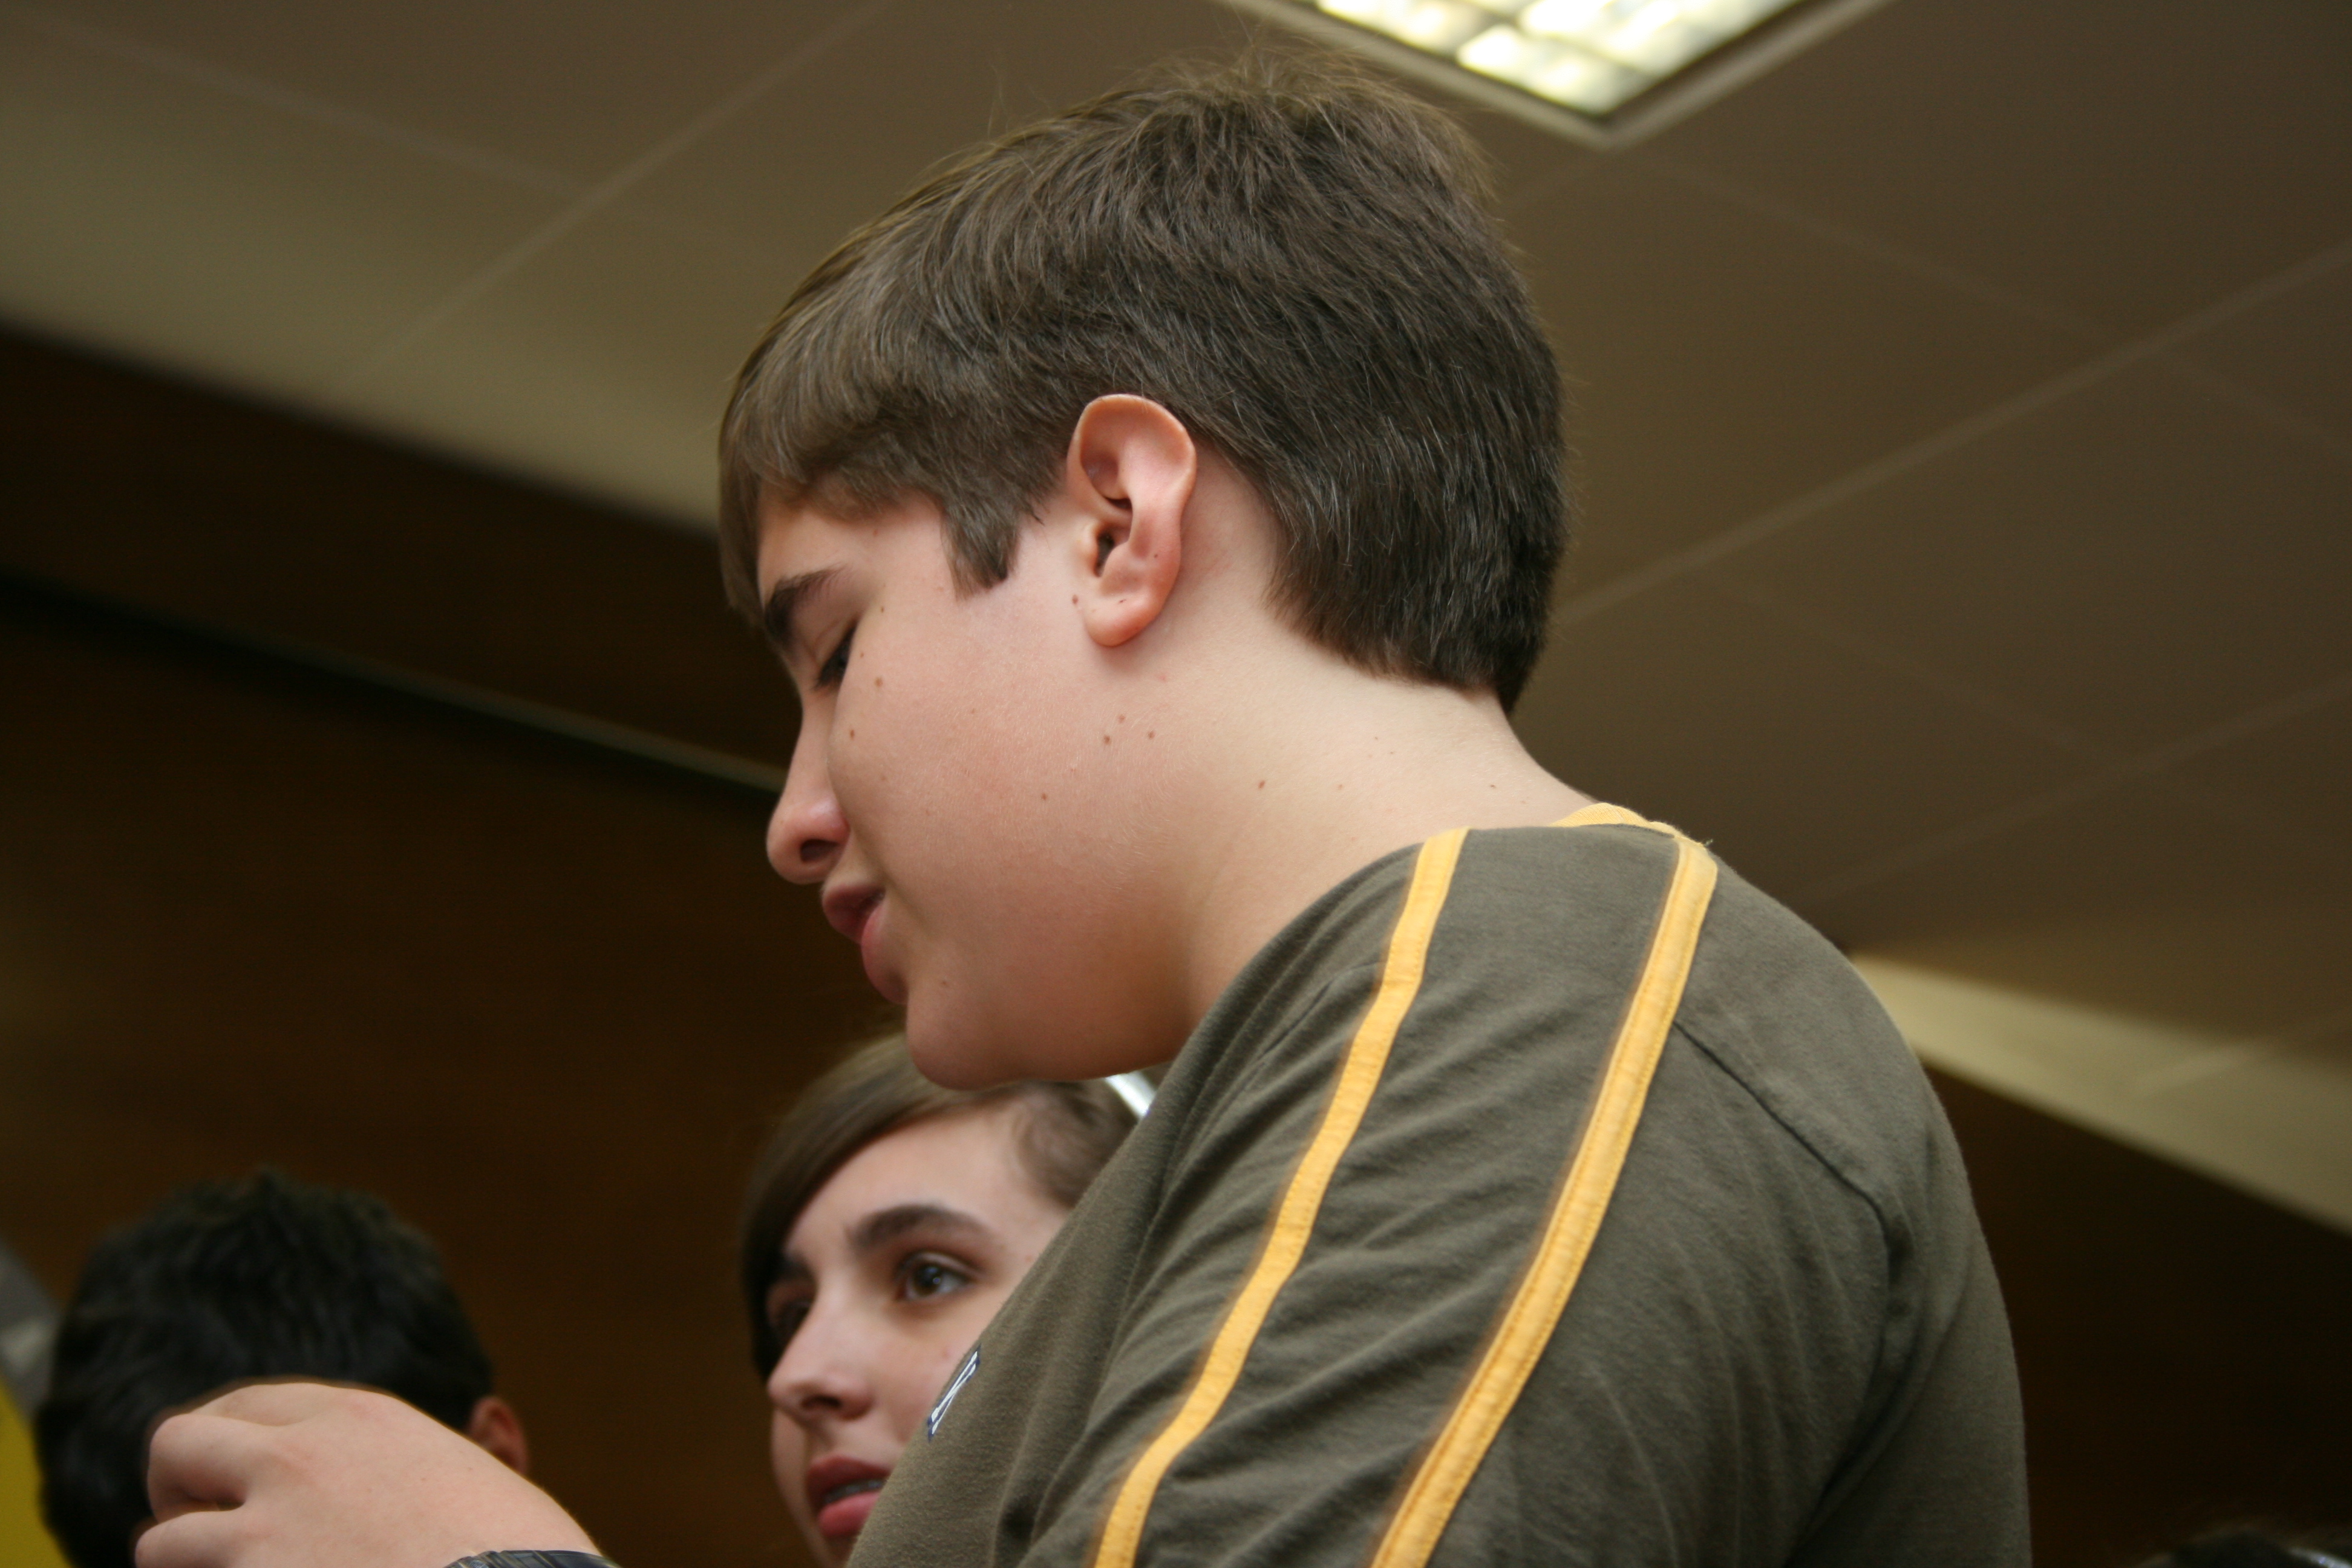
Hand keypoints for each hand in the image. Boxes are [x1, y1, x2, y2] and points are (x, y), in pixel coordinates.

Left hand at [139, 1381, 598, 1567]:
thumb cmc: (520, 1558)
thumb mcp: (468, 1482)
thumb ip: (408, 1471)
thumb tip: (413, 1480)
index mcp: (361, 1420)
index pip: (250, 1404)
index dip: (231, 1446)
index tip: (234, 1480)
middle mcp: (299, 1458)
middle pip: (179, 1443)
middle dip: (177, 1488)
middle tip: (204, 1528)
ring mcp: (264, 1531)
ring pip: (159, 1542)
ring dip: (182, 1566)